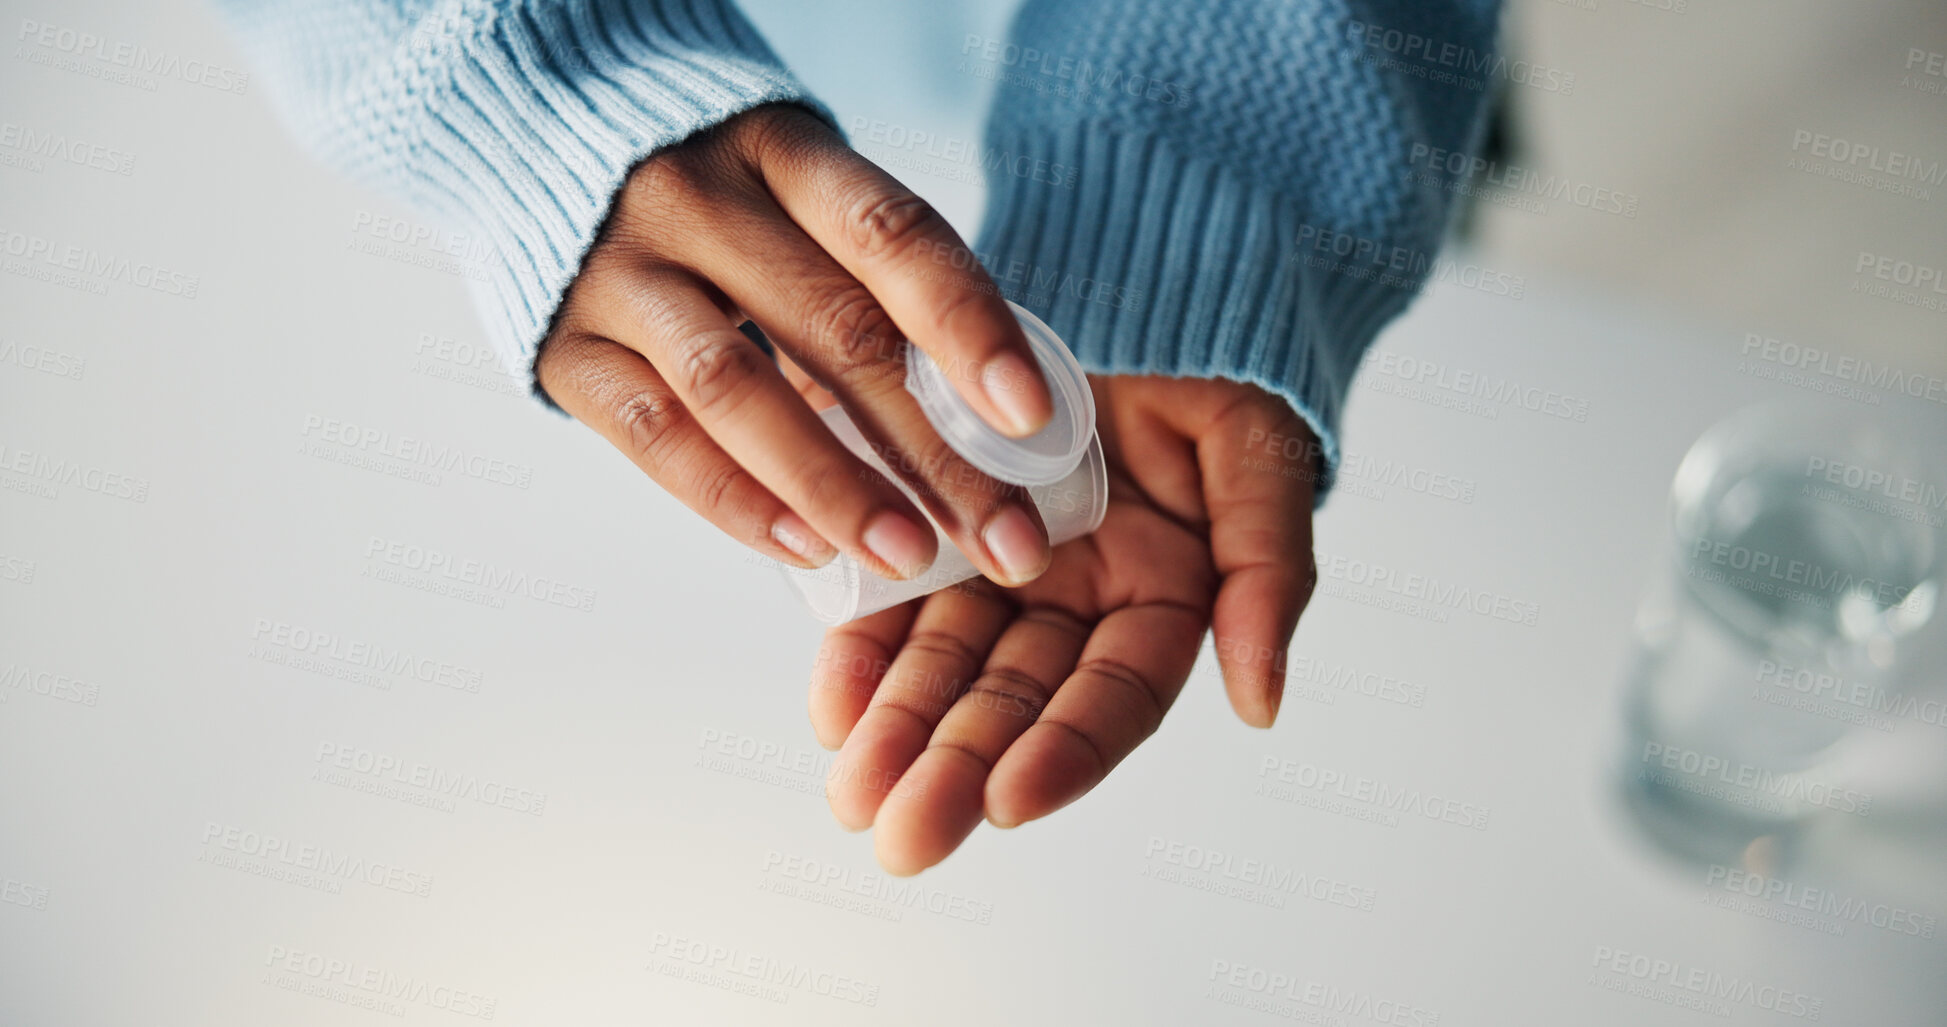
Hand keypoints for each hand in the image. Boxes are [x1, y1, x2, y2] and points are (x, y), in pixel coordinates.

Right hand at [536, 103, 1057, 585]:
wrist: (543, 151)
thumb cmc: (718, 196)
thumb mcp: (796, 195)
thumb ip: (871, 280)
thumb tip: (990, 417)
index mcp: (782, 153)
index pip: (892, 239)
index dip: (968, 327)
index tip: (1032, 418)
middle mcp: (696, 201)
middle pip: (836, 333)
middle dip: (936, 451)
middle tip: (1007, 540)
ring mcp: (621, 273)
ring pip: (740, 392)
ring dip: (836, 487)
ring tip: (910, 556)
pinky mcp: (567, 348)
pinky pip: (656, 438)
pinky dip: (735, 501)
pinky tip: (805, 549)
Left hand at [808, 375, 1320, 873]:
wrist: (1135, 261)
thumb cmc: (1214, 354)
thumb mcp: (1258, 456)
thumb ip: (1266, 572)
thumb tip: (1262, 703)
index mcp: (1159, 593)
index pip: (1114, 695)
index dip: (1066, 749)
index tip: (1008, 799)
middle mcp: (1072, 594)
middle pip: (1016, 699)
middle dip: (958, 766)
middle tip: (900, 836)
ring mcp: (996, 561)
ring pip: (946, 662)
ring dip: (899, 731)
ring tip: (853, 792)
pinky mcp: (929, 518)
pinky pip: (891, 594)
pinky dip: (860, 649)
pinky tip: (830, 704)